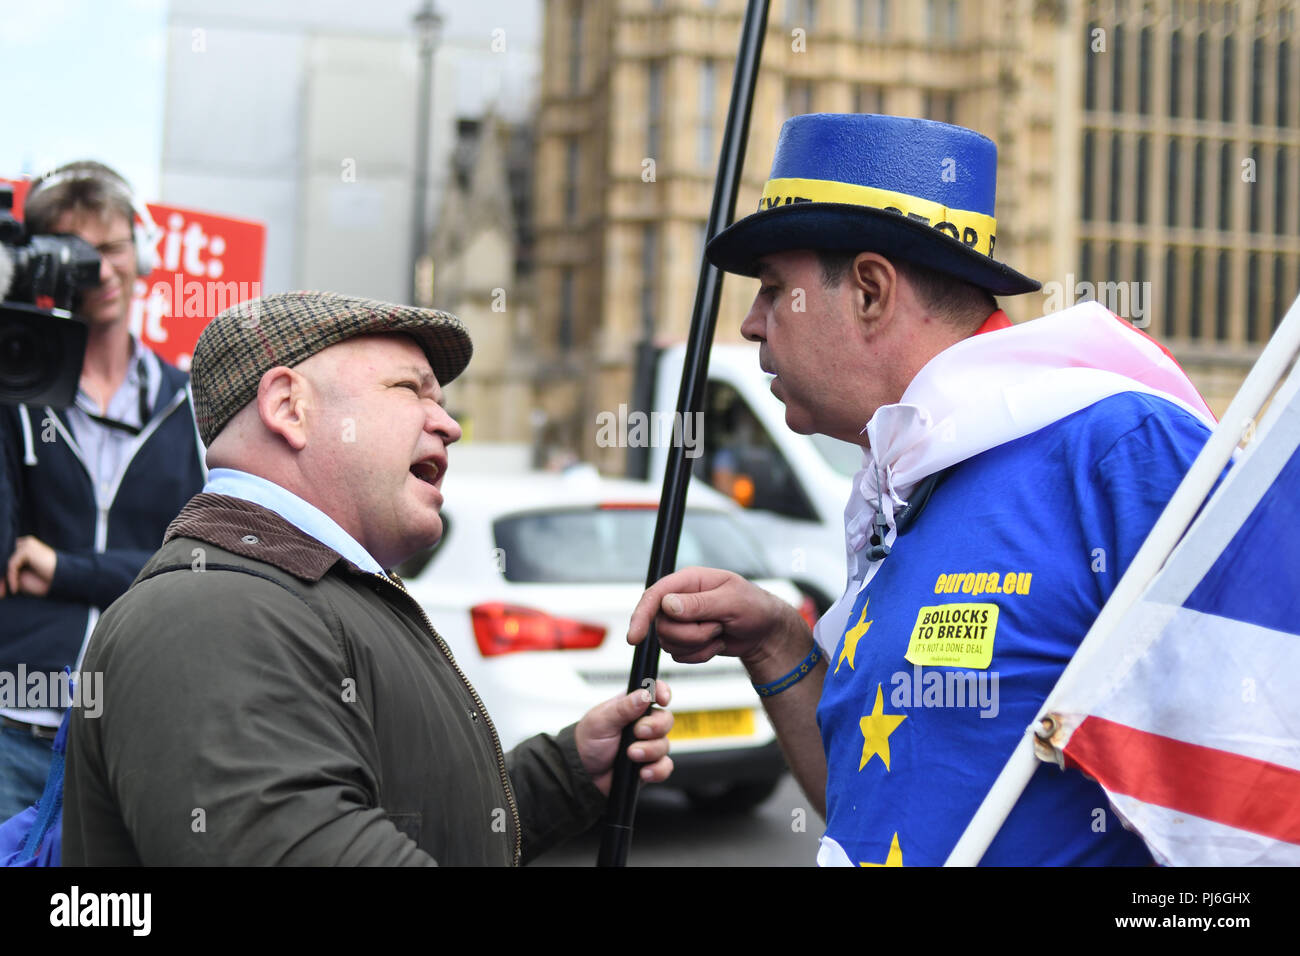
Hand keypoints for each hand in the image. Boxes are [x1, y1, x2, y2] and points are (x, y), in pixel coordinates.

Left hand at [4, 536, 56, 597]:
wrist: (63, 579)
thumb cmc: (45, 580)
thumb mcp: (22, 578)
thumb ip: (9, 575)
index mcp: (24, 547)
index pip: (7, 559)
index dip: (4, 574)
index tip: (2, 590)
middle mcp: (24, 543)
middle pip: (4, 559)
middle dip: (2, 576)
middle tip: (1, 592)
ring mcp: (26, 544)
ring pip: (6, 562)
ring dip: (6, 578)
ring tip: (9, 590)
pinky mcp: (27, 549)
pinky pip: (11, 565)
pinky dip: (11, 578)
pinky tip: (15, 587)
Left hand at [575, 680, 672, 794]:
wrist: (583, 775)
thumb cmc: (587, 742)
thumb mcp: (601, 721)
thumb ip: (623, 708)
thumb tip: (644, 694)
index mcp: (631, 706)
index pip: (654, 691)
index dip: (662, 692)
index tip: (662, 699)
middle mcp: (642, 724)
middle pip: (666, 719)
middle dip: (655, 727)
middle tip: (637, 733)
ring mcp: (647, 744)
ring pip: (665, 744)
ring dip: (650, 750)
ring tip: (630, 754)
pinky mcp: (649, 764)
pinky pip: (665, 766)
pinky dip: (657, 769)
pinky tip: (642, 771)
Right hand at [626, 566, 806, 666]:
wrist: (765, 632)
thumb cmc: (754, 607)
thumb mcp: (732, 601)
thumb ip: (699, 603)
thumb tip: (667, 605)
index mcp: (688, 581)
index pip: (654, 595)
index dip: (641, 615)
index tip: (635, 638)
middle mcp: (679, 600)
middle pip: (661, 626)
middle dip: (691, 634)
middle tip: (718, 627)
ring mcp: (681, 620)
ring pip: (668, 642)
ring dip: (698, 645)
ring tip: (719, 633)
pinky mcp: (685, 639)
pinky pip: (679, 655)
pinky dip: (700, 655)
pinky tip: (716, 644)